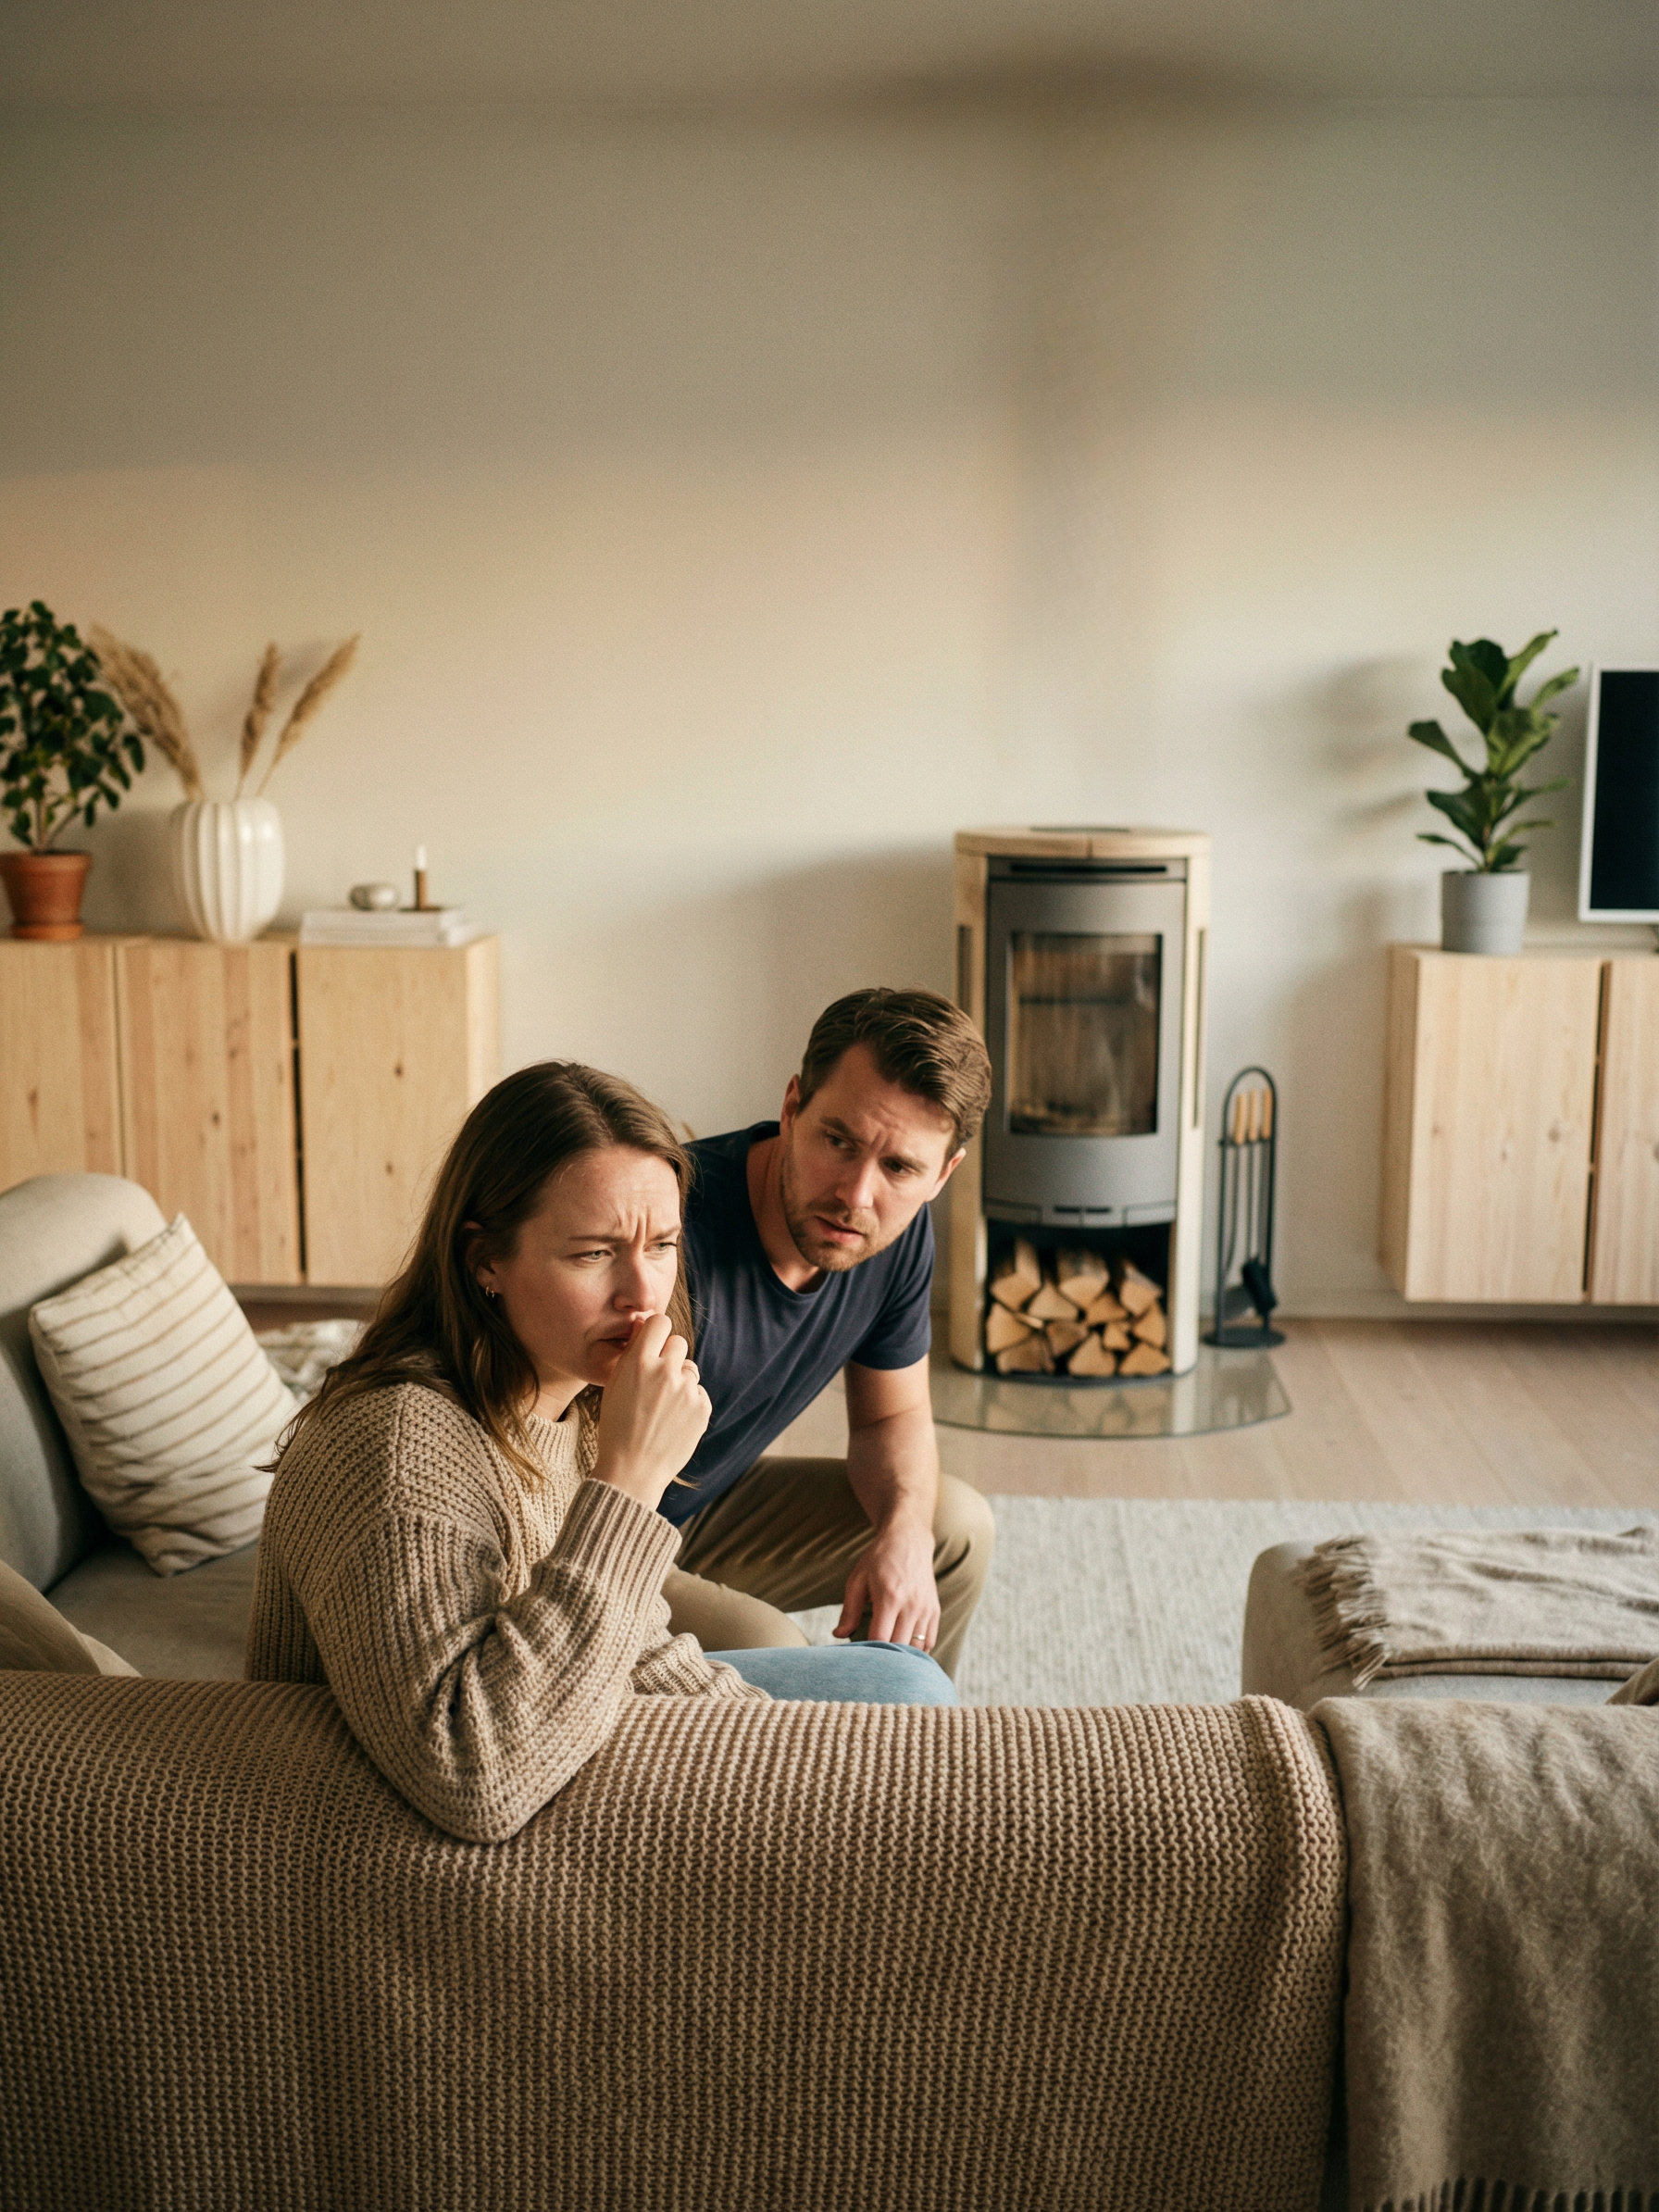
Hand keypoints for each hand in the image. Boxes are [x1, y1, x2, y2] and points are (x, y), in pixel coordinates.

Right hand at [590, 1314, 710, 1512]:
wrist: (633, 1470)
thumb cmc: (617, 1427)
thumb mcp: (614, 1386)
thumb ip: (631, 1354)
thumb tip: (644, 1324)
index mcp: (638, 1362)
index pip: (660, 1322)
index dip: (656, 1331)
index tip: (653, 1342)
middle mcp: (665, 1371)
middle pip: (678, 1342)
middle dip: (669, 1356)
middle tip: (657, 1380)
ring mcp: (686, 1390)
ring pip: (689, 1369)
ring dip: (679, 1380)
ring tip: (662, 1407)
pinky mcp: (702, 1407)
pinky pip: (698, 1392)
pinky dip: (689, 1402)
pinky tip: (673, 1420)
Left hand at [834, 1520, 940, 1654]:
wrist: (909, 1540)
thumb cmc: (878, 1560)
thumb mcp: (857, 1580)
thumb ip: (849, 1610)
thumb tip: (839, 1635)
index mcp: (889, 1597)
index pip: (880, 1638)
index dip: (868, 1653)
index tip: (857, 1658)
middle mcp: (911, 1605)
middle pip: (899, 1648)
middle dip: (884, 1659)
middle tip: (870, 1663)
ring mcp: (926, 1609)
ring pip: (916, 1649)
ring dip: (902, 1657)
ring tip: (886, 1659)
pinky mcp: (935, 1610)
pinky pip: (929, 1642)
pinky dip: (917, 1652)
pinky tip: (903, 1650)